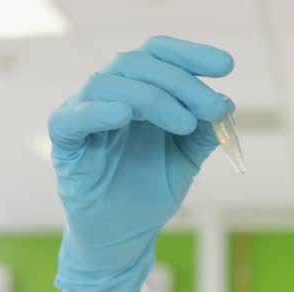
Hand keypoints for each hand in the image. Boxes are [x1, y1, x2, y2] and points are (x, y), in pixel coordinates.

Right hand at [50, 36, 233, 291]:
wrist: (125, 235)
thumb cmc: (151, 191)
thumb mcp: (186, 160)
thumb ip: (204, 133)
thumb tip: (227, 102)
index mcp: (140, 91)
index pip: (160, 55)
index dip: (191, 54)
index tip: (226, 65)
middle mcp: (111, 95)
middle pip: (138, 63)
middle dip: (182, 82)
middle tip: (212, 107)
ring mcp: (85, 115)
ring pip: (108, 83)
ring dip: (152, 97)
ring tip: (185, 124)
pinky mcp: (65, 143)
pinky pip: (73, 118)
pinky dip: (97, 111)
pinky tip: (123, 116)